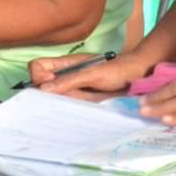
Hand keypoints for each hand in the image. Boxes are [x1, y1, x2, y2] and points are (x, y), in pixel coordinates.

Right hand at [29, 52, 151, 100]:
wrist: (138, 78)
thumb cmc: (116, 70)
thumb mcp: (91, 74)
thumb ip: (68, 80)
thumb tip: (42, 89)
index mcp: (64, 64)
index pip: (37, 67)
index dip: (37, 76)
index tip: (48, 84)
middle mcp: (65, 76)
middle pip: (40, 84)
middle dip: (44, 92)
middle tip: (62, 96)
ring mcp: (72, 89)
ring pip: (52, 97)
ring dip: (55, 103)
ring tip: (73, 103)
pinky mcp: (81, 101)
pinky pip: (65, 106)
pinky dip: (64, 110)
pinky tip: (74, 111)